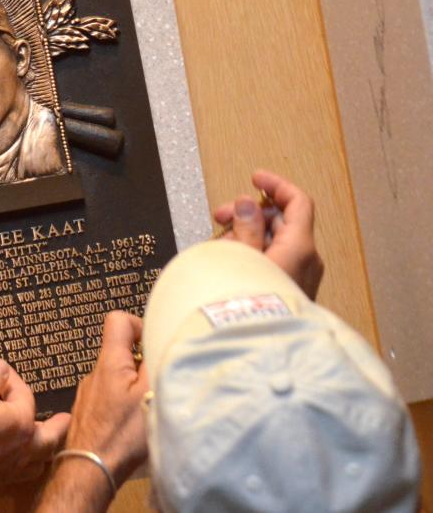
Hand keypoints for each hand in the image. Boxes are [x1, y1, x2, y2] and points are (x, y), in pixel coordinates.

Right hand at [0, 359, 68, 510]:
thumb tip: (3, 368)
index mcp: (22, 422)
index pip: (23, 393)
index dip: (10, 378)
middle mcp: (23, 448)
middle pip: (48, 436)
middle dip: (57, 426)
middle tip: (66, 420)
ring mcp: (10, 468)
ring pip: (37, 461)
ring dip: (44, 451)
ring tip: (48, 448)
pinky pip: (20, 476)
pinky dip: (25, 468)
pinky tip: (18, 466)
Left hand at [36, 313, 147, 510]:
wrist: (90, 470)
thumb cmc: (122, 434)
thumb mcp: (150, 393)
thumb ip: (156, 362)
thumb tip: (161, 341)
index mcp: (110, 361)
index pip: (118, 320)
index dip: (139, 325)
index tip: (154, 345)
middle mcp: (94, 373)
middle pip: (120, 352)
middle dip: (141, 363)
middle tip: (157, 383)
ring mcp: (88, 394)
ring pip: (115, 377)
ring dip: (132, 387)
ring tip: (146, 407)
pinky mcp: (88, 413)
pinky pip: (108, 398)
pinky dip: (122, 404)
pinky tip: (132, 424)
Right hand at [213, 169, 323, 298]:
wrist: (253, 347)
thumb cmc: (247, 302)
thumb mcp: (241, 254)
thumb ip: (245, 225)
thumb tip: (247, 204)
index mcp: (300, 246)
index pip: (298, 202)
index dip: (276, 185)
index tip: (255, 177)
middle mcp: (306, 260)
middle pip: (282, 222)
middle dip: (249, 215)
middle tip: (220, 216)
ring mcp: (300, 277)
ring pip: (275, 243)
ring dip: (246, 237)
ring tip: (218, 248)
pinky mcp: (289, 291)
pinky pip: (274, 262)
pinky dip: (253, 255)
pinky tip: (228, 263)